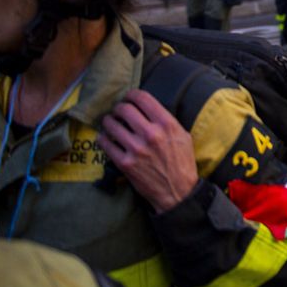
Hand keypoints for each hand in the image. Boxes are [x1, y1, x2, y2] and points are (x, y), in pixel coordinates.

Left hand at [97, 89, 198, 212]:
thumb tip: (148, 109)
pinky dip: (103, 138)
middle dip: (119, 108)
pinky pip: (106, 143)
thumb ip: (167, 121)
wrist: (178, 191)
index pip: (143, 98)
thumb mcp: (182, 136)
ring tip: (110, 123)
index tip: (129, 98)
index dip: (132, 95)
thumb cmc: (182, 163)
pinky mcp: (125, 163)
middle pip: (124, 109)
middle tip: (118, 111)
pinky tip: (107, 138)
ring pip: (111, 124)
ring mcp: (136, 149)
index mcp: (167, 124)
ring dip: (108, 121)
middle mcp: (151, 134)